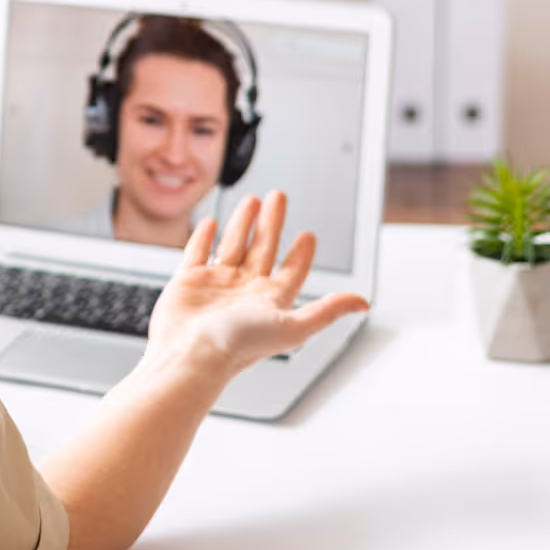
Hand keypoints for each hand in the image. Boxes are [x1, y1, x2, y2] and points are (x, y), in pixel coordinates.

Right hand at [144, 191, 369, 378]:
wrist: (192, 353)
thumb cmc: (239, 346)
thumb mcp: (293, 326)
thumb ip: (327, 311)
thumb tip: (362, 303)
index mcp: (269, 302)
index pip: (291, 272)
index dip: (301, 255)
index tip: (308, 236)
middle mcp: (244, 291)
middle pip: (263, 249)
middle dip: (272, 223)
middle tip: (279, 197)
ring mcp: (216, 284)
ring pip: (233, 245)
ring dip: (243, 223)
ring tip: (252, 201)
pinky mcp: (188, 280)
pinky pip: (198, 252)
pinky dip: (204, 237)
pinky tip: (211, 223)